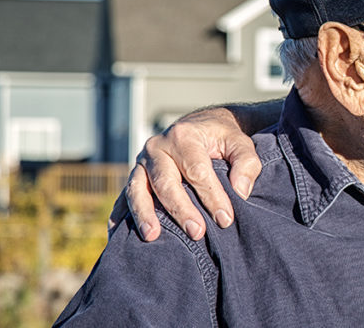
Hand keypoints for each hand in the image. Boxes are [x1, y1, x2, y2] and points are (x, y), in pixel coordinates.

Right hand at [117, 107, 261, 240]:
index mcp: (183, 136)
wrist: (201, 126)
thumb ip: (246, 163)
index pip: (197, 171)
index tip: (225, 219)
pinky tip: (116, 234)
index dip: (212, 197)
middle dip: (180, 209)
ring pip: (138, 189)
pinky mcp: (135, 176)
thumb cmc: (222, 138)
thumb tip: (240, 191)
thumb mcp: (241, 143)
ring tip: (152, 237)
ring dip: (143, 214)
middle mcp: (157, 147)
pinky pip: (123, 196)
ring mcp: (142, 162)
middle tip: (197, 233)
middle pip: (165, 182)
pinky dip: (120, 214)